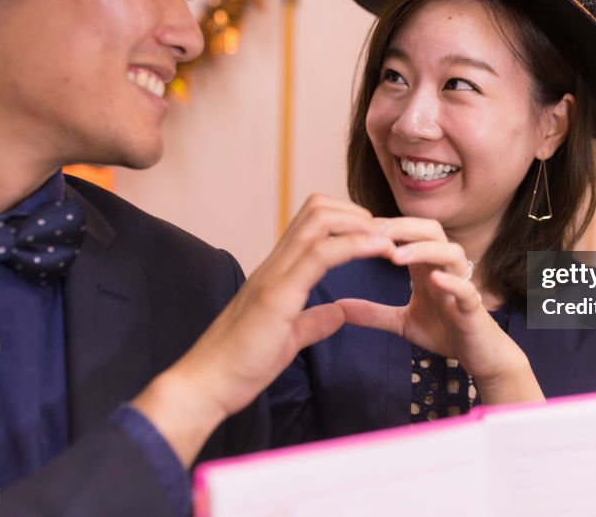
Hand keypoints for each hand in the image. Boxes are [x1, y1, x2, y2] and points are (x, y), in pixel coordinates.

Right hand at [133, 195, 395, 464]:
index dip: (348, 220)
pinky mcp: (277, 295)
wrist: (208, 384)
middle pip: (318, 210)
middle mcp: (275, 264)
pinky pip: (319, 255)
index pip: (312, 223)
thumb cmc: (241, 363)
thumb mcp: (289, 337)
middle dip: (358, 213)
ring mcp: (275, 275)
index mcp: (279, 272)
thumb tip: (338, 313)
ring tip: (387, 240)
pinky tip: (378, 250)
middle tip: (387, 235)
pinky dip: (355, 246)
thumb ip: (313, 322)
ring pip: (319, 222)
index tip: (375, 238)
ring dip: (361, 224)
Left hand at [337, 217, 543, 405]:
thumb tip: (339, 307)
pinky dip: (452, 281)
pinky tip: (434, 279)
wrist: (479, 356)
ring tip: (396, 256)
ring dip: (423, 250)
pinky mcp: (473, 308)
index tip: (356, 228)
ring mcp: (462, 285)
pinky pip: (467, 288)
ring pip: (451, 252)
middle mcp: (445, 268)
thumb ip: (373, 313)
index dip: (385, 227)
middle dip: (403, 226)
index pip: (409, 233)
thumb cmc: (444, 331)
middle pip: (431, 230)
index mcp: (427, 267)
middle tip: (373, 231)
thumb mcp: (402, 322)